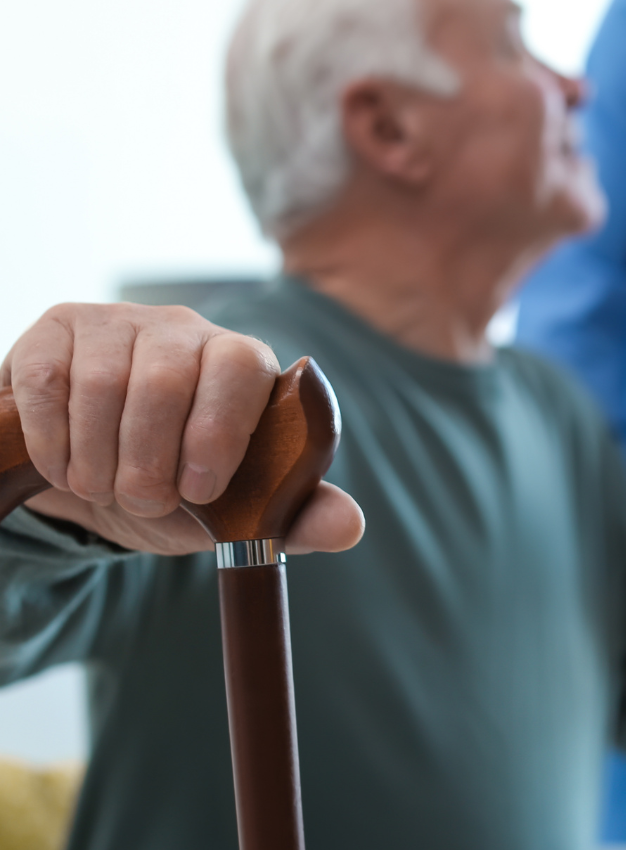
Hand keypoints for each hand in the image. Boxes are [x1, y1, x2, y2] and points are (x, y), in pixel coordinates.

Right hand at [2, 303, 363, 554]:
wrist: (99, 474)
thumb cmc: (181, 485)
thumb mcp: (237, 511)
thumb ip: (294, 515)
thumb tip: (351, 526)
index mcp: (242, 363)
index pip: (241, 368)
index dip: (219, 430)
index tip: (201, 490)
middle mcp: (185, 330)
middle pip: (165, 380)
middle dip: (149, 461)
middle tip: (146, 502)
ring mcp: (120, 323)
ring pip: (102, 384)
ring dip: (99, 459)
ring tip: (107, 488)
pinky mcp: (60, 329)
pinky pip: (50, 382)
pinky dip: (55, 443)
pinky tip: (68, 465)